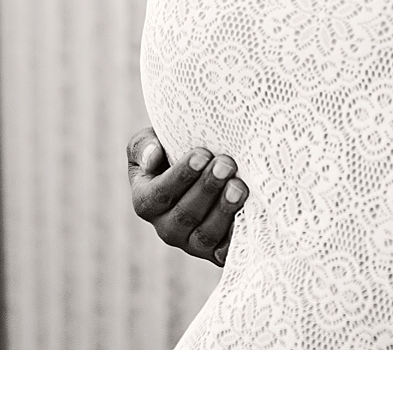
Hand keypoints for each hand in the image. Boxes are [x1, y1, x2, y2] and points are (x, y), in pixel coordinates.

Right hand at [126, 126, 248, 266]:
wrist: (207, 166)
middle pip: (184, 216)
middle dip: (207, 188)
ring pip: (205, 235)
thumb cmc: (173, 150)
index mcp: (146, 202)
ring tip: (239, 186)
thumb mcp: (152, 141)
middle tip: (226, 165)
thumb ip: (143, 146)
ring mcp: (192, 243)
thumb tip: (152, 158)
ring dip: (223, 210)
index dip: (180, 176)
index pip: (159, 194)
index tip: (202, 154)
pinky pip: (226, 251)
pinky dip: (237, 233)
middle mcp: (167, 228)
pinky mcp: (216, 251)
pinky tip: (249, 211)